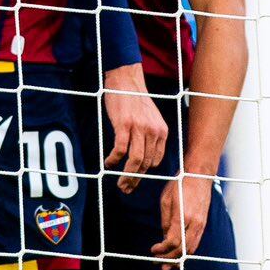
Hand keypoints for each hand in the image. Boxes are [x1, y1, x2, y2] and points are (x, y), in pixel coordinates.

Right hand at [101, 64, 167, 192]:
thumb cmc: (135, 100)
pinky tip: (108, 163)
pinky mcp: (124, 125)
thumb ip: (150, 136)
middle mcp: (153, 131)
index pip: (155, 160)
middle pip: (146, 164)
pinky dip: (114, 160)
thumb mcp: (150, 118)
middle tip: (126, 188)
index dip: (144, 173)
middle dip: (135, 179)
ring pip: (135, 161)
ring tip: (119, 183)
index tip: (134, 178)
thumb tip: (142, 157)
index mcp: (162, 131)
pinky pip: (120, 150)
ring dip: (127, 176)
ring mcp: (139, 128)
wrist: (126, 81)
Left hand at [151, 173, 215, 269]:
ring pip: (191, 249)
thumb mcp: (166, 199)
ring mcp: (201, 224)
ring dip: (178, 259)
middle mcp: (195, 222)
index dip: (162, 250)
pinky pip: (195, 242)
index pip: (173, 241)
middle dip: (169, 259)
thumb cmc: (180, 184)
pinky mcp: (203, 224)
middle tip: (158, 263)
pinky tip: (177, 254)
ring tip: (168, 265)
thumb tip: (164, 238)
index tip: (152, 250)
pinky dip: (186, 251)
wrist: (200, 175)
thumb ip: (165, 221)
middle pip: (182, 249)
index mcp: (183, 215)